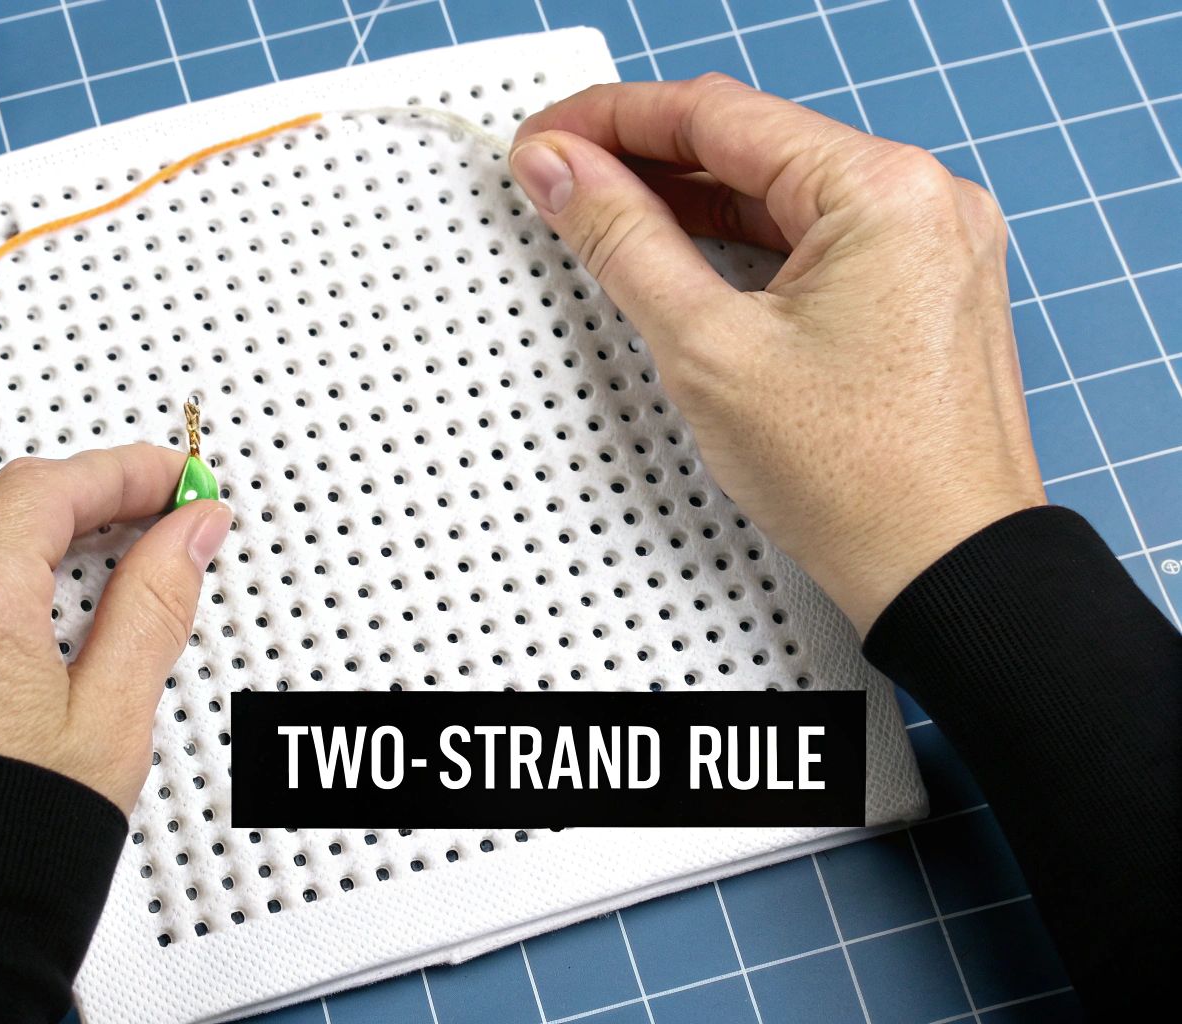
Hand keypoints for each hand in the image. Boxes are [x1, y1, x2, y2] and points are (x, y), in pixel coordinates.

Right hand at [509, 74, 1044, 633]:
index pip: (717, 114)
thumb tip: (563, 172)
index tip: (545, 140)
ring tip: (601, 212)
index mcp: (884, 190)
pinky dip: (741, 242)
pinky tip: (680, 254)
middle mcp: (923, 199)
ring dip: (689, 199)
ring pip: (780, 191)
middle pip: (750, 144)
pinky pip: (814, 238)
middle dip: (644, 158)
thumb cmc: (859, 481)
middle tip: (556, 175)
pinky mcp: (923, 291)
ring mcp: (931, 245)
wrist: (945, 572)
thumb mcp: (707, 348)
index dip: (612, 119)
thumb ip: (624, 241)